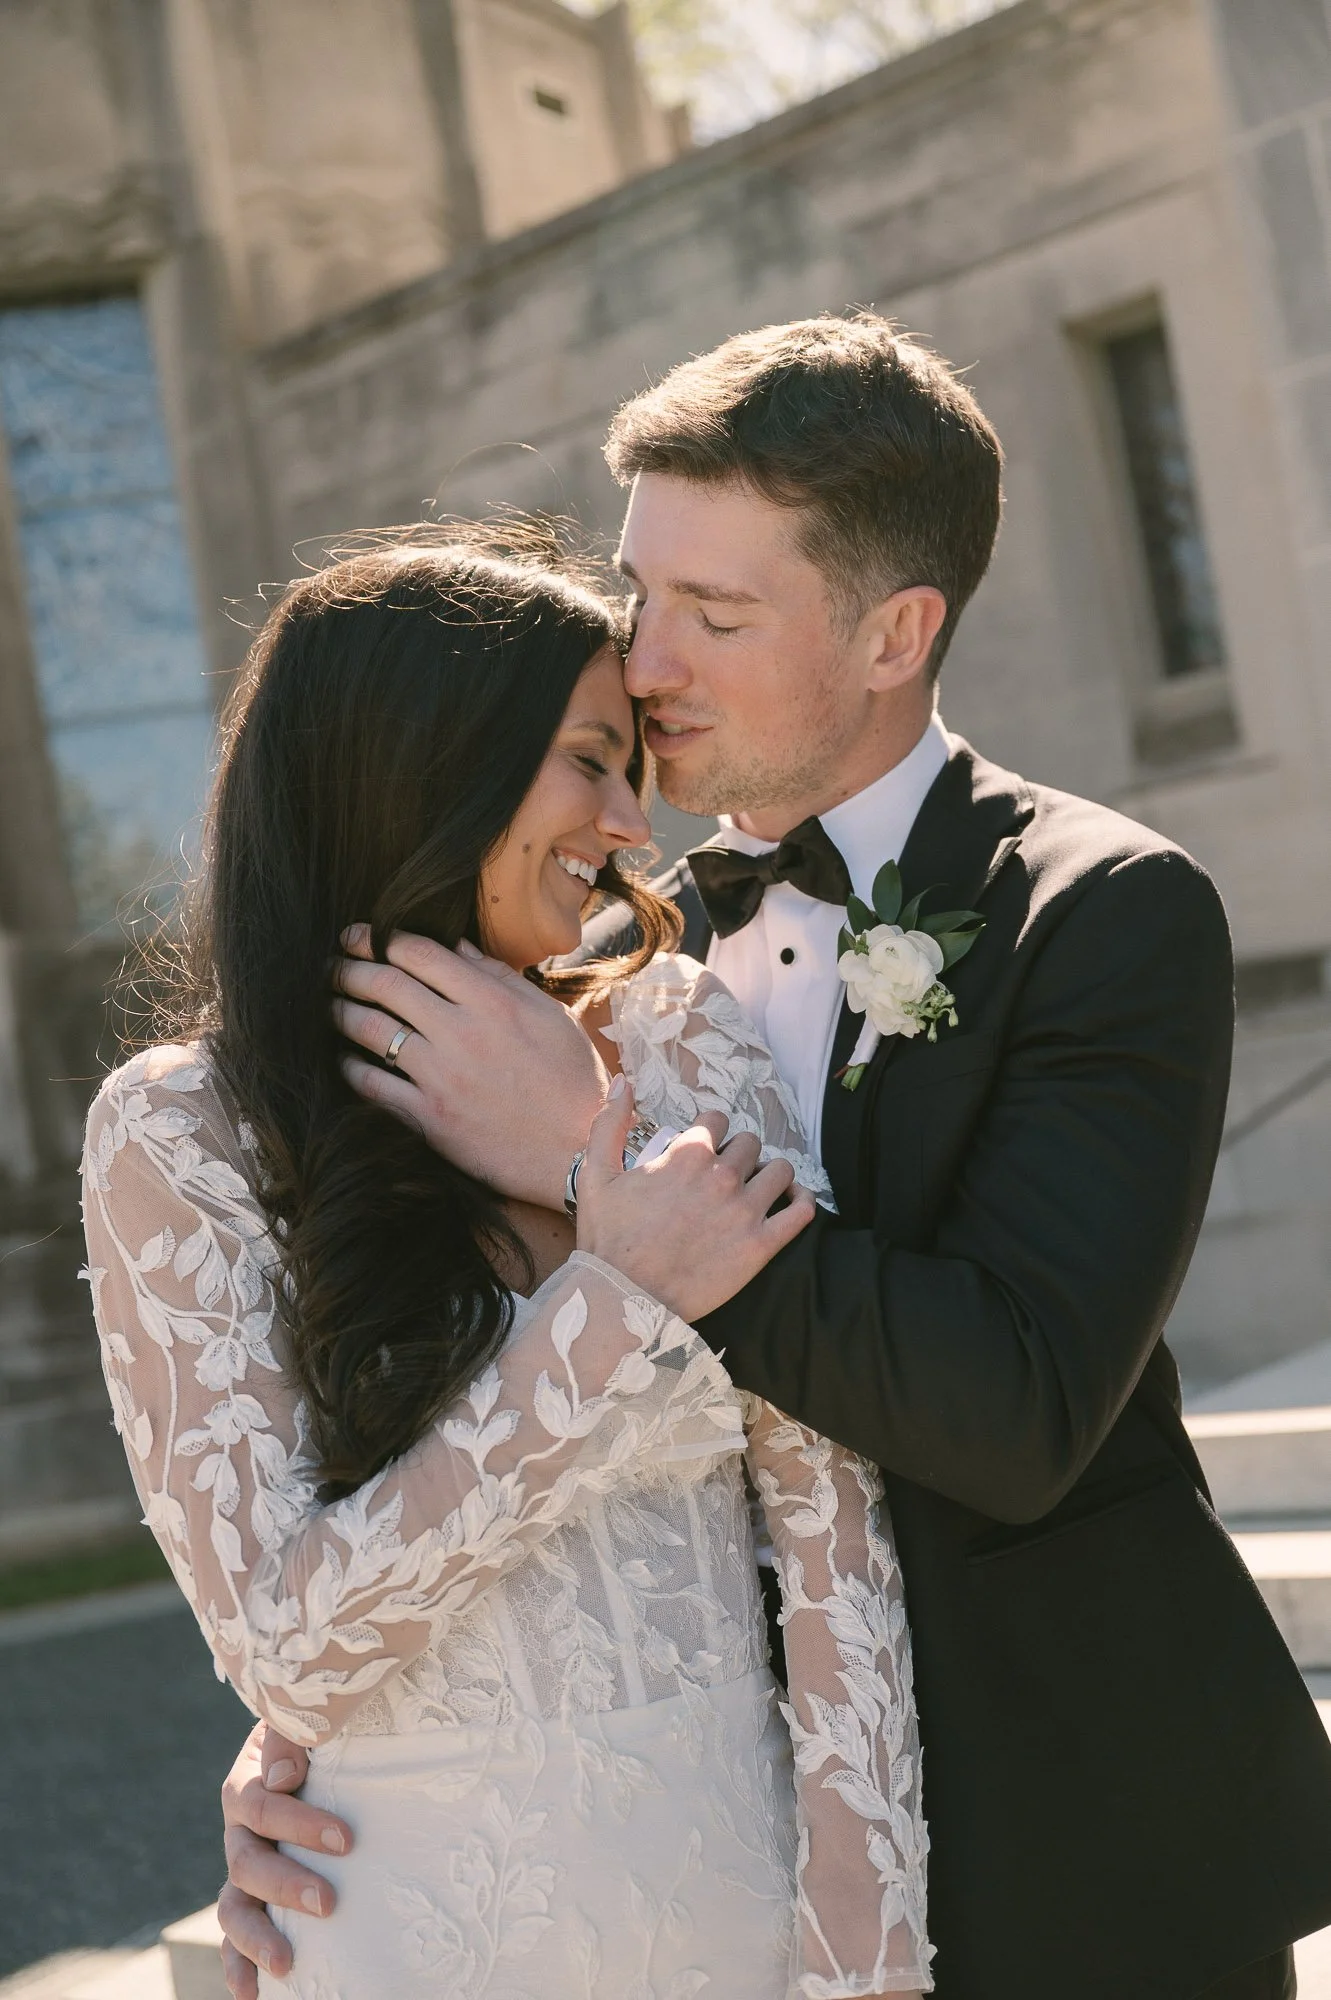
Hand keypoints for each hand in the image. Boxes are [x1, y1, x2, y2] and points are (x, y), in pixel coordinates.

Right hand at [218, 1722, 350, 1996]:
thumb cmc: (322, 1733)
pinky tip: (251, 1993)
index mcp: (248, 1783)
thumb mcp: (307, 1724)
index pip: (260, 1805)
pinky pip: (234, 1935)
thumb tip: (284, 1778)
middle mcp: (239, 1830)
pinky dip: (237, 1964)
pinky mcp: (253, 1898)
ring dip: (255, 1937)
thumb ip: (292, 1738)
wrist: (317, 1748)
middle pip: (246, 1863)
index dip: (297, 1824)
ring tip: (285, 1964)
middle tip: (327, 1902)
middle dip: (284, 1886)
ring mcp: (243, 1867)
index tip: (345, 1840)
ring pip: (232, 1907)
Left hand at [333, 927, 606, 1209]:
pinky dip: (350, 1067)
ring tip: (333, 1005)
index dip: (379, 938)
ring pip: (371, 1030)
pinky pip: (372, 1084)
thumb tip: (456, 945)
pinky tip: (345, 1059)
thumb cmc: (571, 1080)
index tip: (361, 936)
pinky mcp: (430, 1118)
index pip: (419, 953)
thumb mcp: (549, 1015)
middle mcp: (462, 1033)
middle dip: (350, 968)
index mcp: (492, 1001)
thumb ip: (500, 977)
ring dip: (342, 1012)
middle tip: (334, 966)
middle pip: (386, 985)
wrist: (576, 1151)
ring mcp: (442, 1076)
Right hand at [578, 1078, 815, 1320]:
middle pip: (749, 1142)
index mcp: (688, 1154)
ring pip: (780, 1169)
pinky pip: (801, 1212)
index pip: (717, 1120)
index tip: (703, 1149)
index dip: (709, 1132)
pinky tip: (792, 1202)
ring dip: (769, 1173)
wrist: (623, 1299)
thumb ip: (609, 1122)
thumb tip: (623, 1080)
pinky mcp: (761, 1246)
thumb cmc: (607, 1239)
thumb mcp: (595, 1174)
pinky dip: (802, 1202)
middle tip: (724, 1174)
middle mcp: (723, 1175)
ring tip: (755, 1188)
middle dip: (738, 1153)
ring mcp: (746, 1210)